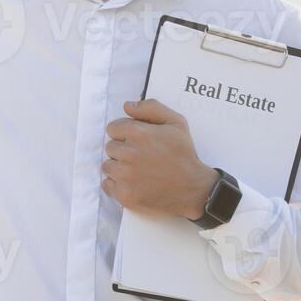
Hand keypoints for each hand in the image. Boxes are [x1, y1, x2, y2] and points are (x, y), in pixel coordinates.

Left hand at [102, 98, 217, 221]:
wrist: (194, 189)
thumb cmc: (184, 155)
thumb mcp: (176, 123)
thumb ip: (151, 108)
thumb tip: (127, 106)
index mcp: (139, 133)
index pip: (112, 128)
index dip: (124, 134)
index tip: (136, 142)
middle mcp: (129, 153)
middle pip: (110, 147)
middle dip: (123, 150)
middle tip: (141, 157)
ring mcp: (125, 176)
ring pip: (107, 166)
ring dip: (119, 167)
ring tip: (138, 171)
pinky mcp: (124, 194)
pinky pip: (107, 184)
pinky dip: (117, 185)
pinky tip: (133, 183)